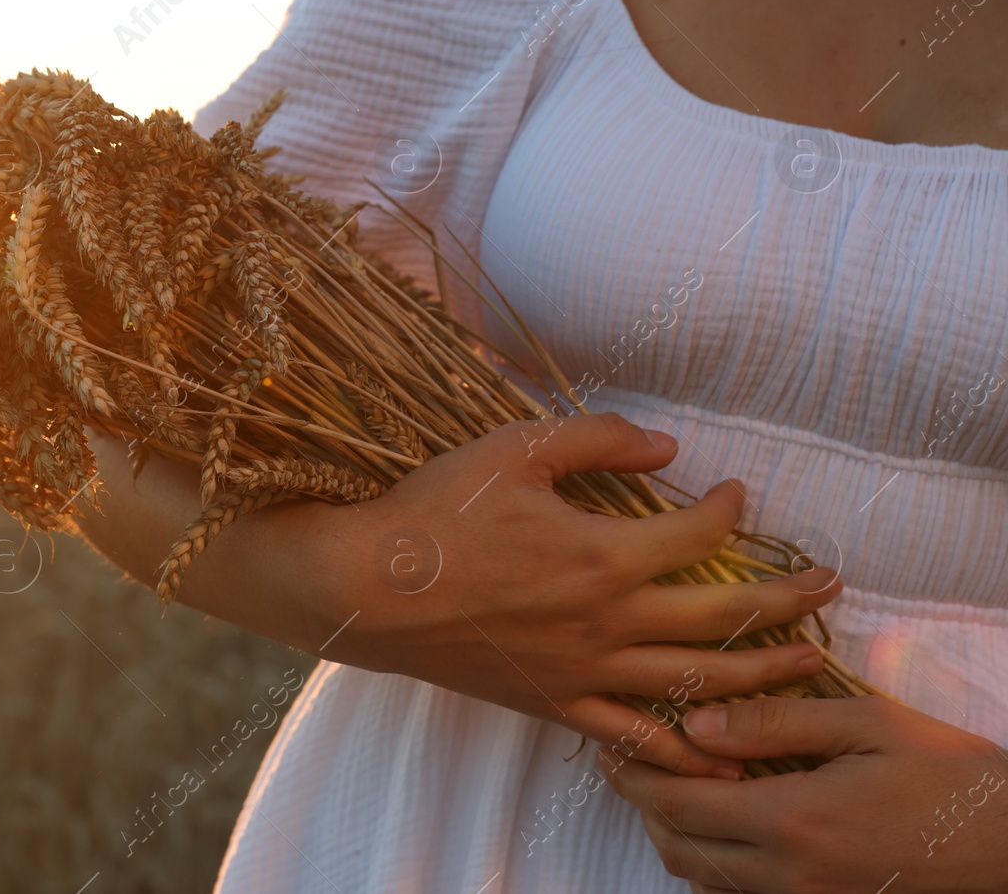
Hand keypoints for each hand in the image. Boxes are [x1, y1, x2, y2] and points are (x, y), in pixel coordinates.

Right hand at [313, 412, 841, 778]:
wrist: (370, 589)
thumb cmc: (437, 513)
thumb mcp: (514, 450)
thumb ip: (598, 438)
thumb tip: (668, 446)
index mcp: (605, 555)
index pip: (698, 535)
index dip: (730, 508)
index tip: (735, 491)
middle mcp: (609, 621)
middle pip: (723, 617)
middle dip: (786, 598)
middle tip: (829, 585)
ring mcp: (586, 671)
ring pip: (695, 682)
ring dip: (761, 672)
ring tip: (807, 662)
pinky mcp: (556, 703)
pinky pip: (634, 737)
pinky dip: (682, 751)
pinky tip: (719, 759)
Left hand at [603, 695, 1007, 892]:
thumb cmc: (950, 775)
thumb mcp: (868, 725)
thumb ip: (775, 722)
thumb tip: (698, 722)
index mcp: (794, 821)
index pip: (678, 803)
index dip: (634, 771)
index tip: (615, 736)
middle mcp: (789, 874)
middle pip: (677, 846)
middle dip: (641, 800)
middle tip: (627, 756)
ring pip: (701, 877)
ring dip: (673, 831)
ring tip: (669, 780)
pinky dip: (710, 859)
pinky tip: (720, 817)